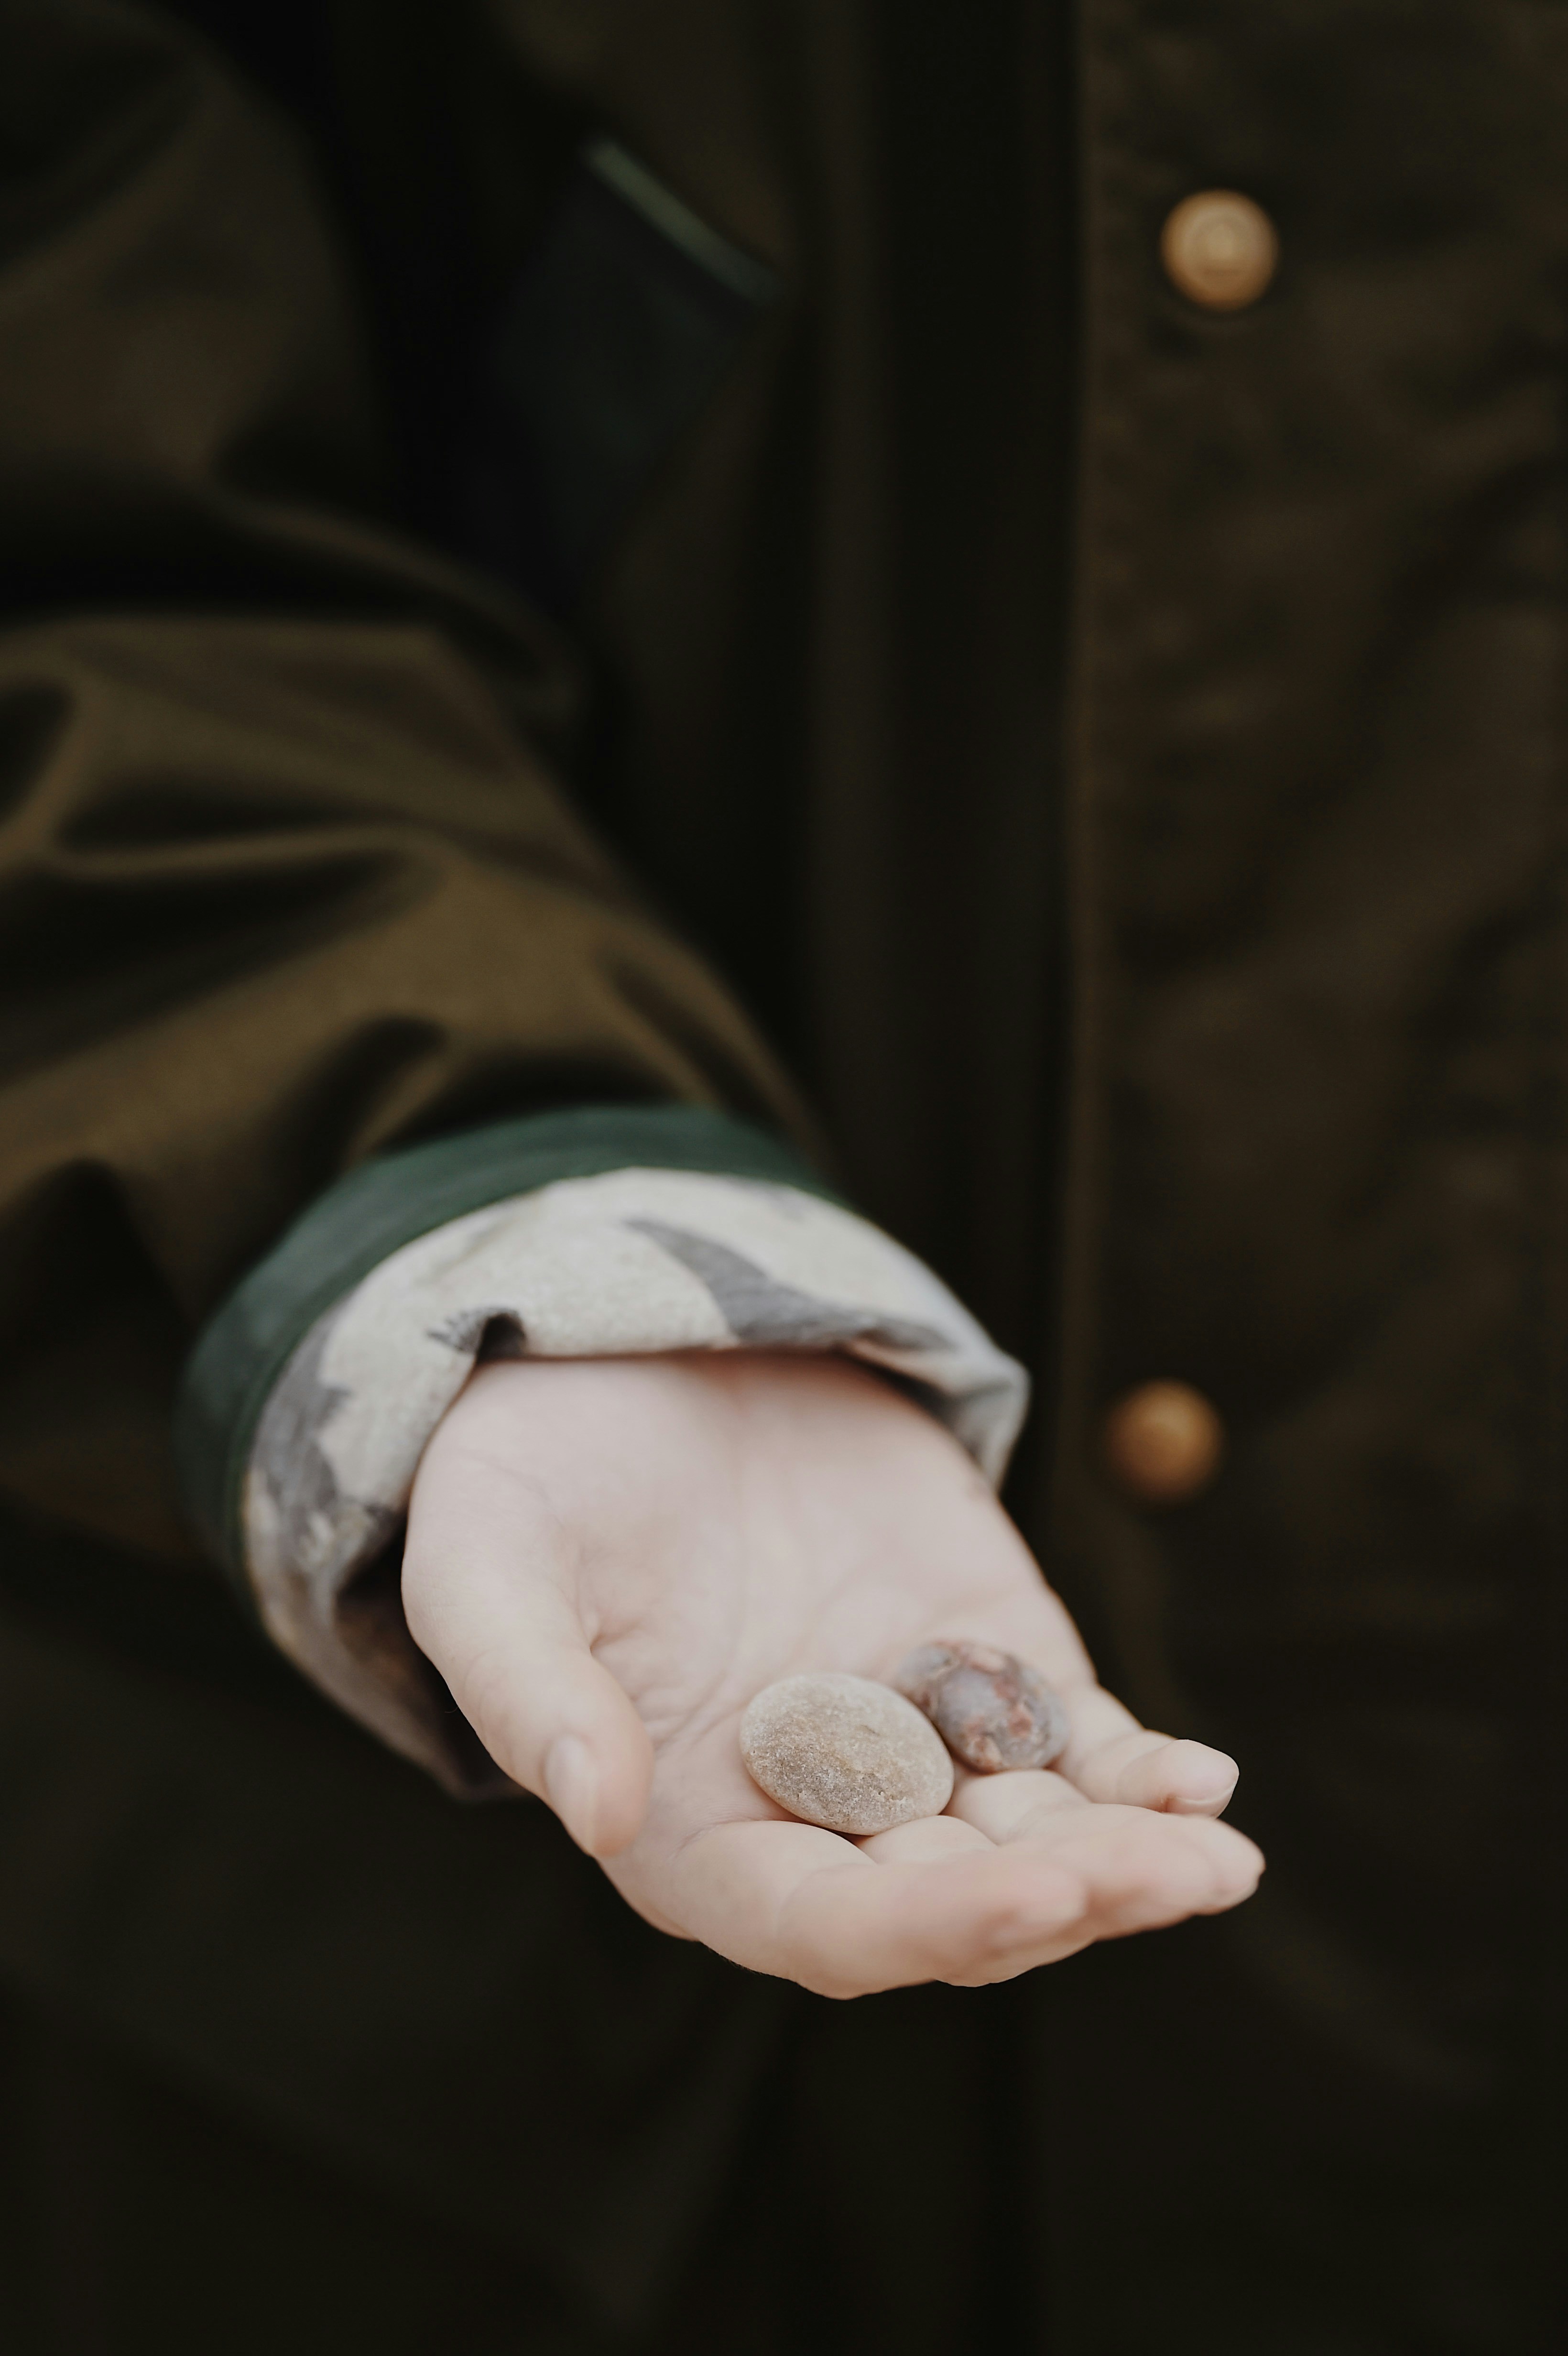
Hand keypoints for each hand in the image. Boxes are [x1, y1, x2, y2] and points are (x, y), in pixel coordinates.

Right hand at [403, 1352, 1261, 1995]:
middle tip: (1180, 1874)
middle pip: (954, 1892)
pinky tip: (1201, 1777)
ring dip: (1129, 1851)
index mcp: (693, 1827)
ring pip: (1030, 1829)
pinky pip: (1067, 1734)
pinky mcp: (972, 1646)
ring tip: (1220, 1850)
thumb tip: (592, 1811)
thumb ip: (525, 1686)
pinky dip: (1133, 1764)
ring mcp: (903, 1728)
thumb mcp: (487, 1561)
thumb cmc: (528, 1471)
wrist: (621, 1355)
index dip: (927, 1923)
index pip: (820, 1920)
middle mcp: (810, 1804)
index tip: (1031, 1897)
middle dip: (1070, 1894)